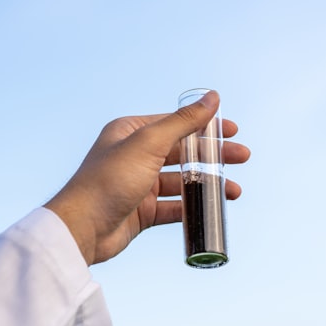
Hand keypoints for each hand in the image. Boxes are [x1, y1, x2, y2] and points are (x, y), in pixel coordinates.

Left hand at [45, 90, 250, 264]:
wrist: (83, 227)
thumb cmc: (109, 180)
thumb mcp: (149, 144)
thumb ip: (183, 122)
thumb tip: (213, 97)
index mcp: (130, 132)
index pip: (175, 122)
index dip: (205, 125)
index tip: (232, 129)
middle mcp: (134, 155)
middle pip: (182, 151)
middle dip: (213, 156)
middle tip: (242, 157)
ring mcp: (138, 184)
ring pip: (181, 181)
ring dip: (207, 184)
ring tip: (233, 191)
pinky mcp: (141, 211)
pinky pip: (173, 207)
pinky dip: (193, 207)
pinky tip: (212, 208)